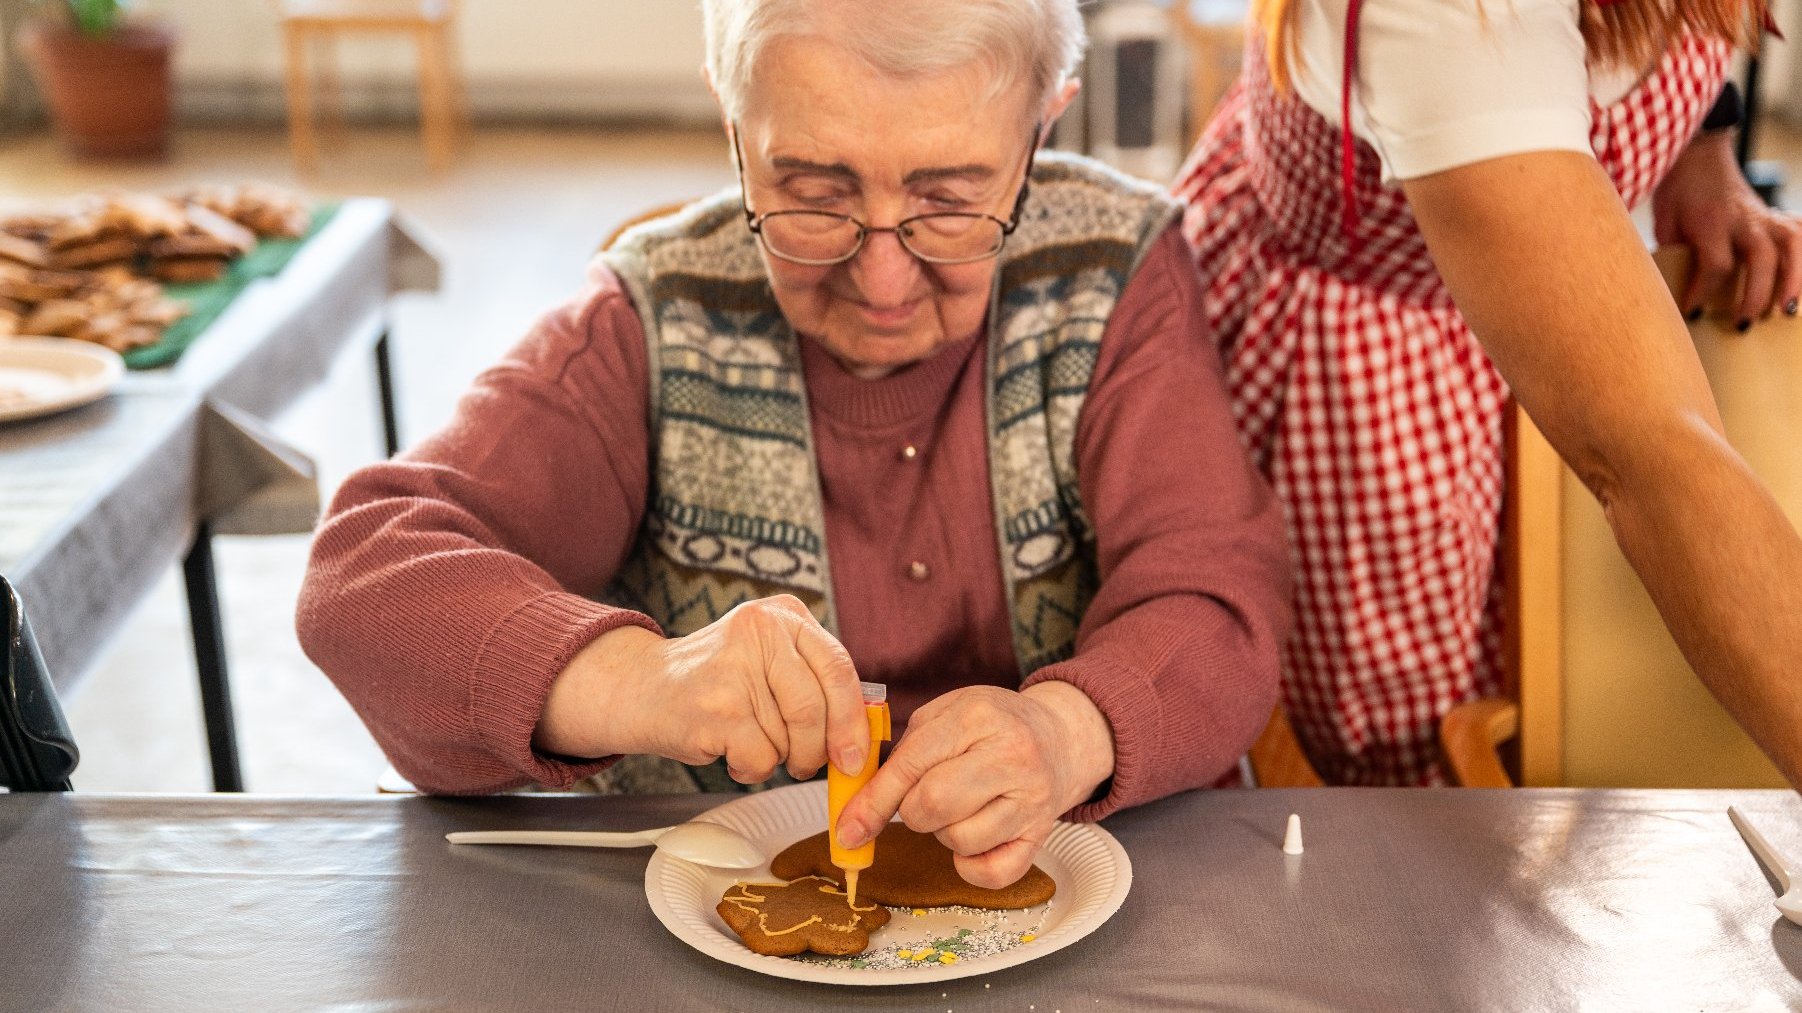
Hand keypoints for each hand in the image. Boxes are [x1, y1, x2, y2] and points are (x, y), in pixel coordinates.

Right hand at [535, 595, 868, 781]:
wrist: (642, 687)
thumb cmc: (716, 681)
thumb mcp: (768, 657)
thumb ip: (813, 679)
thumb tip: (864, 731)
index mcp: (783, 614)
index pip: (837, 667)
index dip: (852, 717)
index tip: (856, 754)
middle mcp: (760, 631)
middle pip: (817, 706)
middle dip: (820, 748)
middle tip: (808, 765)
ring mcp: (735, 669)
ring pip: (790, 737)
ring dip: (776, 756)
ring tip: (748, 739)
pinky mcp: (716, 709)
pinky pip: (761, 757)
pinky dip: (751, 768)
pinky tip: (729, 750)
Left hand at [835, 681, 1113, 889]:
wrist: (1059, 737)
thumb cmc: (992, 725)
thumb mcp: (947, 714)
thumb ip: (903, 753)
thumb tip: (858, 808)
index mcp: (977, 717)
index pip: (911, 766)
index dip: (873, 802)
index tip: (848, 830)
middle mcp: (1011, 756)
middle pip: (933, 805)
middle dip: (912, 812)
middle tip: (923, 800)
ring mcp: (1031, 798)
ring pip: (960, 841)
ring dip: (944, 833)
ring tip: (960, 807)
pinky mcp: (1042, 834)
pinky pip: (993, 873)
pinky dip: (972, 865)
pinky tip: (975, 837)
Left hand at [1652, 128, 1801, 325]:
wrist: (1697, 155)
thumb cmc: (1677, 192)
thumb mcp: (1664, 221)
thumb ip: (1671, 251)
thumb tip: (1668, 290)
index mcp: (1710, 220)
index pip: (1714, 261)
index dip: (1704, 291)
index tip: (1692, 314)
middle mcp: (1743, 218)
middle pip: (1761, 255)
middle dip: (1758, 292)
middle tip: (1744, 324)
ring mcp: (1763, 215)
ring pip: (1791, 243)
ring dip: (1795, 278)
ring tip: (1788, 312)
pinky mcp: (1775, 215)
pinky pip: (1799, 232)